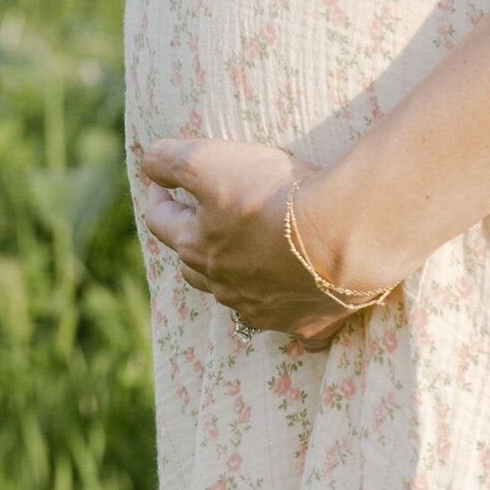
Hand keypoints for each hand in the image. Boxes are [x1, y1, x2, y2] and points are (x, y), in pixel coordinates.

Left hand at [140, 138, 371, 351]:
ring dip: (238, 277)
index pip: (162, 223)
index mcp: (197, 248)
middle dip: (194, 243)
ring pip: (239, 298)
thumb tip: (149, 163)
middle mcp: (225, 287)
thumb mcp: (209, 161)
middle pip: (195, 268)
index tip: (161, 186)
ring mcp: (265, 310)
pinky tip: (298, 308)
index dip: (159, 199)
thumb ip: (170, 160)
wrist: (340, 235)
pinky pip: (294, 329)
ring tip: (248, 256)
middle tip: (203, 222)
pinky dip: (292, 316)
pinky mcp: (306, 323)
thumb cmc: (272, 195)